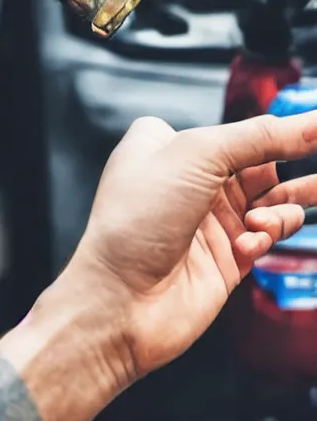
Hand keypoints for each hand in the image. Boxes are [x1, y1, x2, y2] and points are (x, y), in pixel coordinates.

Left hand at [0, 113, 316, 420]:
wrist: (122, 298)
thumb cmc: (135, 221)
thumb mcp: (196, 156)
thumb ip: (258, 137)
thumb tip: (310, 122)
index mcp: (165, 146)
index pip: (228, 129)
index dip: (267, 129)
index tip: (309, 128)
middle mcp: (186, 181)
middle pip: (258, 163)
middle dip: (290, 164)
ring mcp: (207, 220)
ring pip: (271, 201)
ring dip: (283, 206)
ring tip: (266, 215)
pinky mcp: (225, 257)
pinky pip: (266, 237)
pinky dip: (265, 237)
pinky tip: (247, 243)